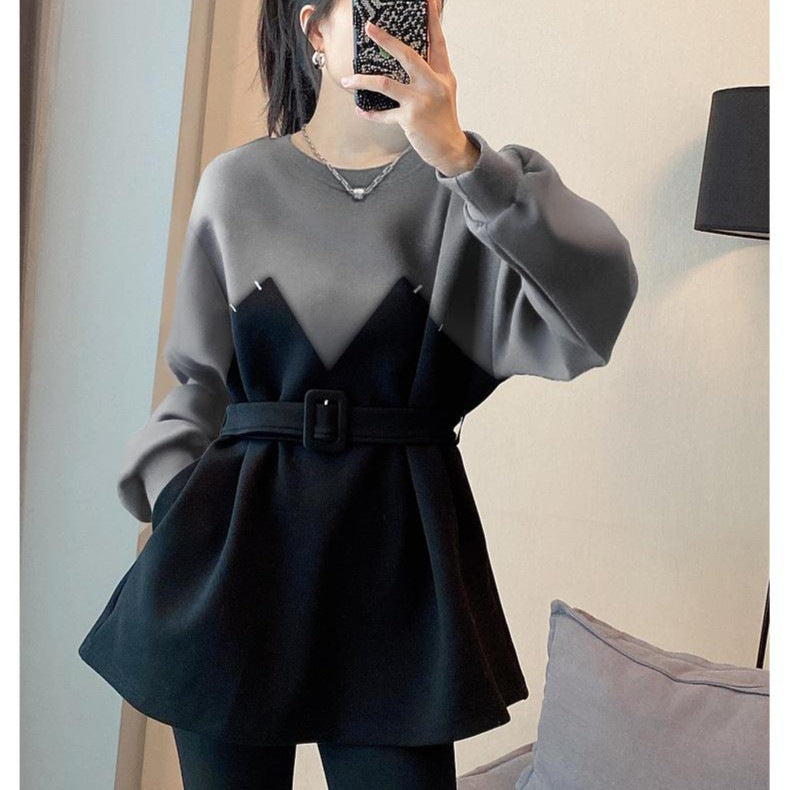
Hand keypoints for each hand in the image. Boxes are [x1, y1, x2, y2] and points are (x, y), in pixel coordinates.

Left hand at [338, 0, 480, 176]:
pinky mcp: (410, 118)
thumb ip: (428, 75)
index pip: (438, 41)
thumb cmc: (443, 120)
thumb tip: (405, 59)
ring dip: (363, 81)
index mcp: (443, 75)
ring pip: (385, 84)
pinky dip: (370, 113)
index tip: (428, 1)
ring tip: (347, 80)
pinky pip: (384, 114)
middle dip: (386, 40)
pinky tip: (360, 109)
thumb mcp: (442, 92)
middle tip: (370, 28)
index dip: (432, 20)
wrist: (450, 149)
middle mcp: (433, 85)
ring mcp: (421, 101)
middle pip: (407, 55)